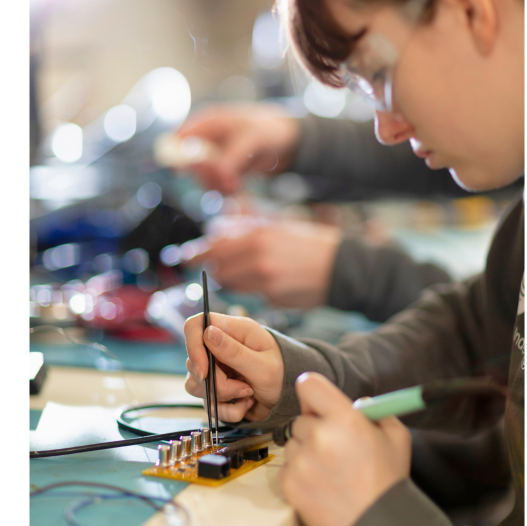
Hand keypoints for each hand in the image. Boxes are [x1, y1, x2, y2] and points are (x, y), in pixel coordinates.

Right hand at [176, 104, 299, 193]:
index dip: (176, 155)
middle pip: (188, 162)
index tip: (185, 173)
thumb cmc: (269, 129)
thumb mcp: (252, 138)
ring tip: (236, 183)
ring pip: (201, 176)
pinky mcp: (223, 170)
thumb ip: (233, 156)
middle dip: (204, 175)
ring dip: (216, 184)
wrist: (288, 140)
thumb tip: (220, 175)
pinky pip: (214, 183)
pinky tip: (237, 186)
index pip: (179, 138)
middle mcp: (206, 139)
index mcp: (208, 122)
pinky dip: (224, 188)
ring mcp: (214, 155)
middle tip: (226, 180)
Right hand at [182, 313, 283, 421]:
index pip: (196, 326)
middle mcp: (220, 347)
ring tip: (248, 395)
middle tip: (244, 388)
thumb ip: (234, 351)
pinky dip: (227, 410)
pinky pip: (208, 403)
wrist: (291, 400)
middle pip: (193, 361)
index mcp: (233, 331)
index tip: (204, 371)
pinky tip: (246, 404)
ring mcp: (216, 369)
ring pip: (196, 384)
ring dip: (222, 397)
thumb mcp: (263, 365)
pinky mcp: (216, 389)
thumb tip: (208, 332)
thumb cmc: (284, 374)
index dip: (193, 346)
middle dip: (216, 382)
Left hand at [188, 221, 341, 308]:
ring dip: (233, 279)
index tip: (184, 257)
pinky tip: (271, 280)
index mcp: (258, 237)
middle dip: (216, 268)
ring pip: (233, 284)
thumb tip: (216, 230)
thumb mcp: (277, 225)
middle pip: (219, 270)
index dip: (195, 254)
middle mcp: (258, 261)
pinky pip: (252, 294)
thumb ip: (245, 228)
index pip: (213, 249)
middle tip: (217, 264)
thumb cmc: (310, 242)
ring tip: (250, 270)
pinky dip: (253, 288)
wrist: (342, 267)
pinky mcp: (274, 300)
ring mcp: (266, 284)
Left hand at [280, 373, 411, 525]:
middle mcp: (319, 436)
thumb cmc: (387, 483)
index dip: (314, 394)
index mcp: (345, 419)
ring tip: (331, 470)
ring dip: (306, 452)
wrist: (378, 524)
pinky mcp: (289, 482)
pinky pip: (287, 467)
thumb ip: (377, 412)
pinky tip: (322, 483)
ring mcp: (302, 461)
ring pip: (293, 444)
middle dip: (315, 430)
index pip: (309, 385)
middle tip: (335, 448)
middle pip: (301, 419)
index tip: (318, 404)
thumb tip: (360, 403)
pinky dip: (300, 473)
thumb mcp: (396, 438)